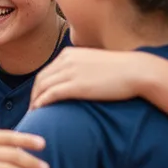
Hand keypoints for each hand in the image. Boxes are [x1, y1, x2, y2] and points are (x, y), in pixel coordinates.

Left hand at [30, 47, 150, 109]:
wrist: (135, 71)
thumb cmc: (120, 70)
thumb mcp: (95, 63)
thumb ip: (81, 68)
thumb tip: (77, 80)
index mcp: (69, 54)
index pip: (46, 71)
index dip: (39, 86)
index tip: (38, 98)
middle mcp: (66, 61)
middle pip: (41, 79)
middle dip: (34, 94)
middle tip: (32, 108)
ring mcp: (70, 72)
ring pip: (42, 87)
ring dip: (35, 101)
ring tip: (34, 114)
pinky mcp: (75, 85)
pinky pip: (51, 94)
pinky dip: (41, 103)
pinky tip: (39, 111)